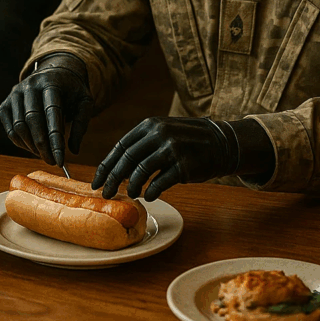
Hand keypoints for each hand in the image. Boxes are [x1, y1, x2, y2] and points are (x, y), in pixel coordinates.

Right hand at [0, 53, 93, 166]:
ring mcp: (15, 94)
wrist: (54, 72)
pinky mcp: (5, 104)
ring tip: (45, 154)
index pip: (51, 113)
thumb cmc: (71, 90)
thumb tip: (73, 150)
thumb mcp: (84, 102)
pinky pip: (10, 130)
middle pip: (32, 120)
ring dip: (32, 147)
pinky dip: (21, 144)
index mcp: (50, 82)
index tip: (61, 160)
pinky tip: (34, 148)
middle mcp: (29, 85)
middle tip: (52, 162)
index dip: (55, 139)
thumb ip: (81, 124)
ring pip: (19, 127)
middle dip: (42, 146)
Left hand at [91, 117, 237, 201]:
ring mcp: (171, 149)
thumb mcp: (164, 132)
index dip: (107, 165)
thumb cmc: (187, 141)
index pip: (121, 146)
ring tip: (132, 194)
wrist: (221, 142)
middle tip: (106, 193)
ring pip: (141, 172)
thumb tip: (116, 166)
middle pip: (127, 160)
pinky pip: (160, 183)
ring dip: (132, 186)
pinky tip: (150, 196)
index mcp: (150, 124)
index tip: (98, 181)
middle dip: (113, 179)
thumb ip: (143, 144)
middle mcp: (158, 134)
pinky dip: (151, 192)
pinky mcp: (183, 166)